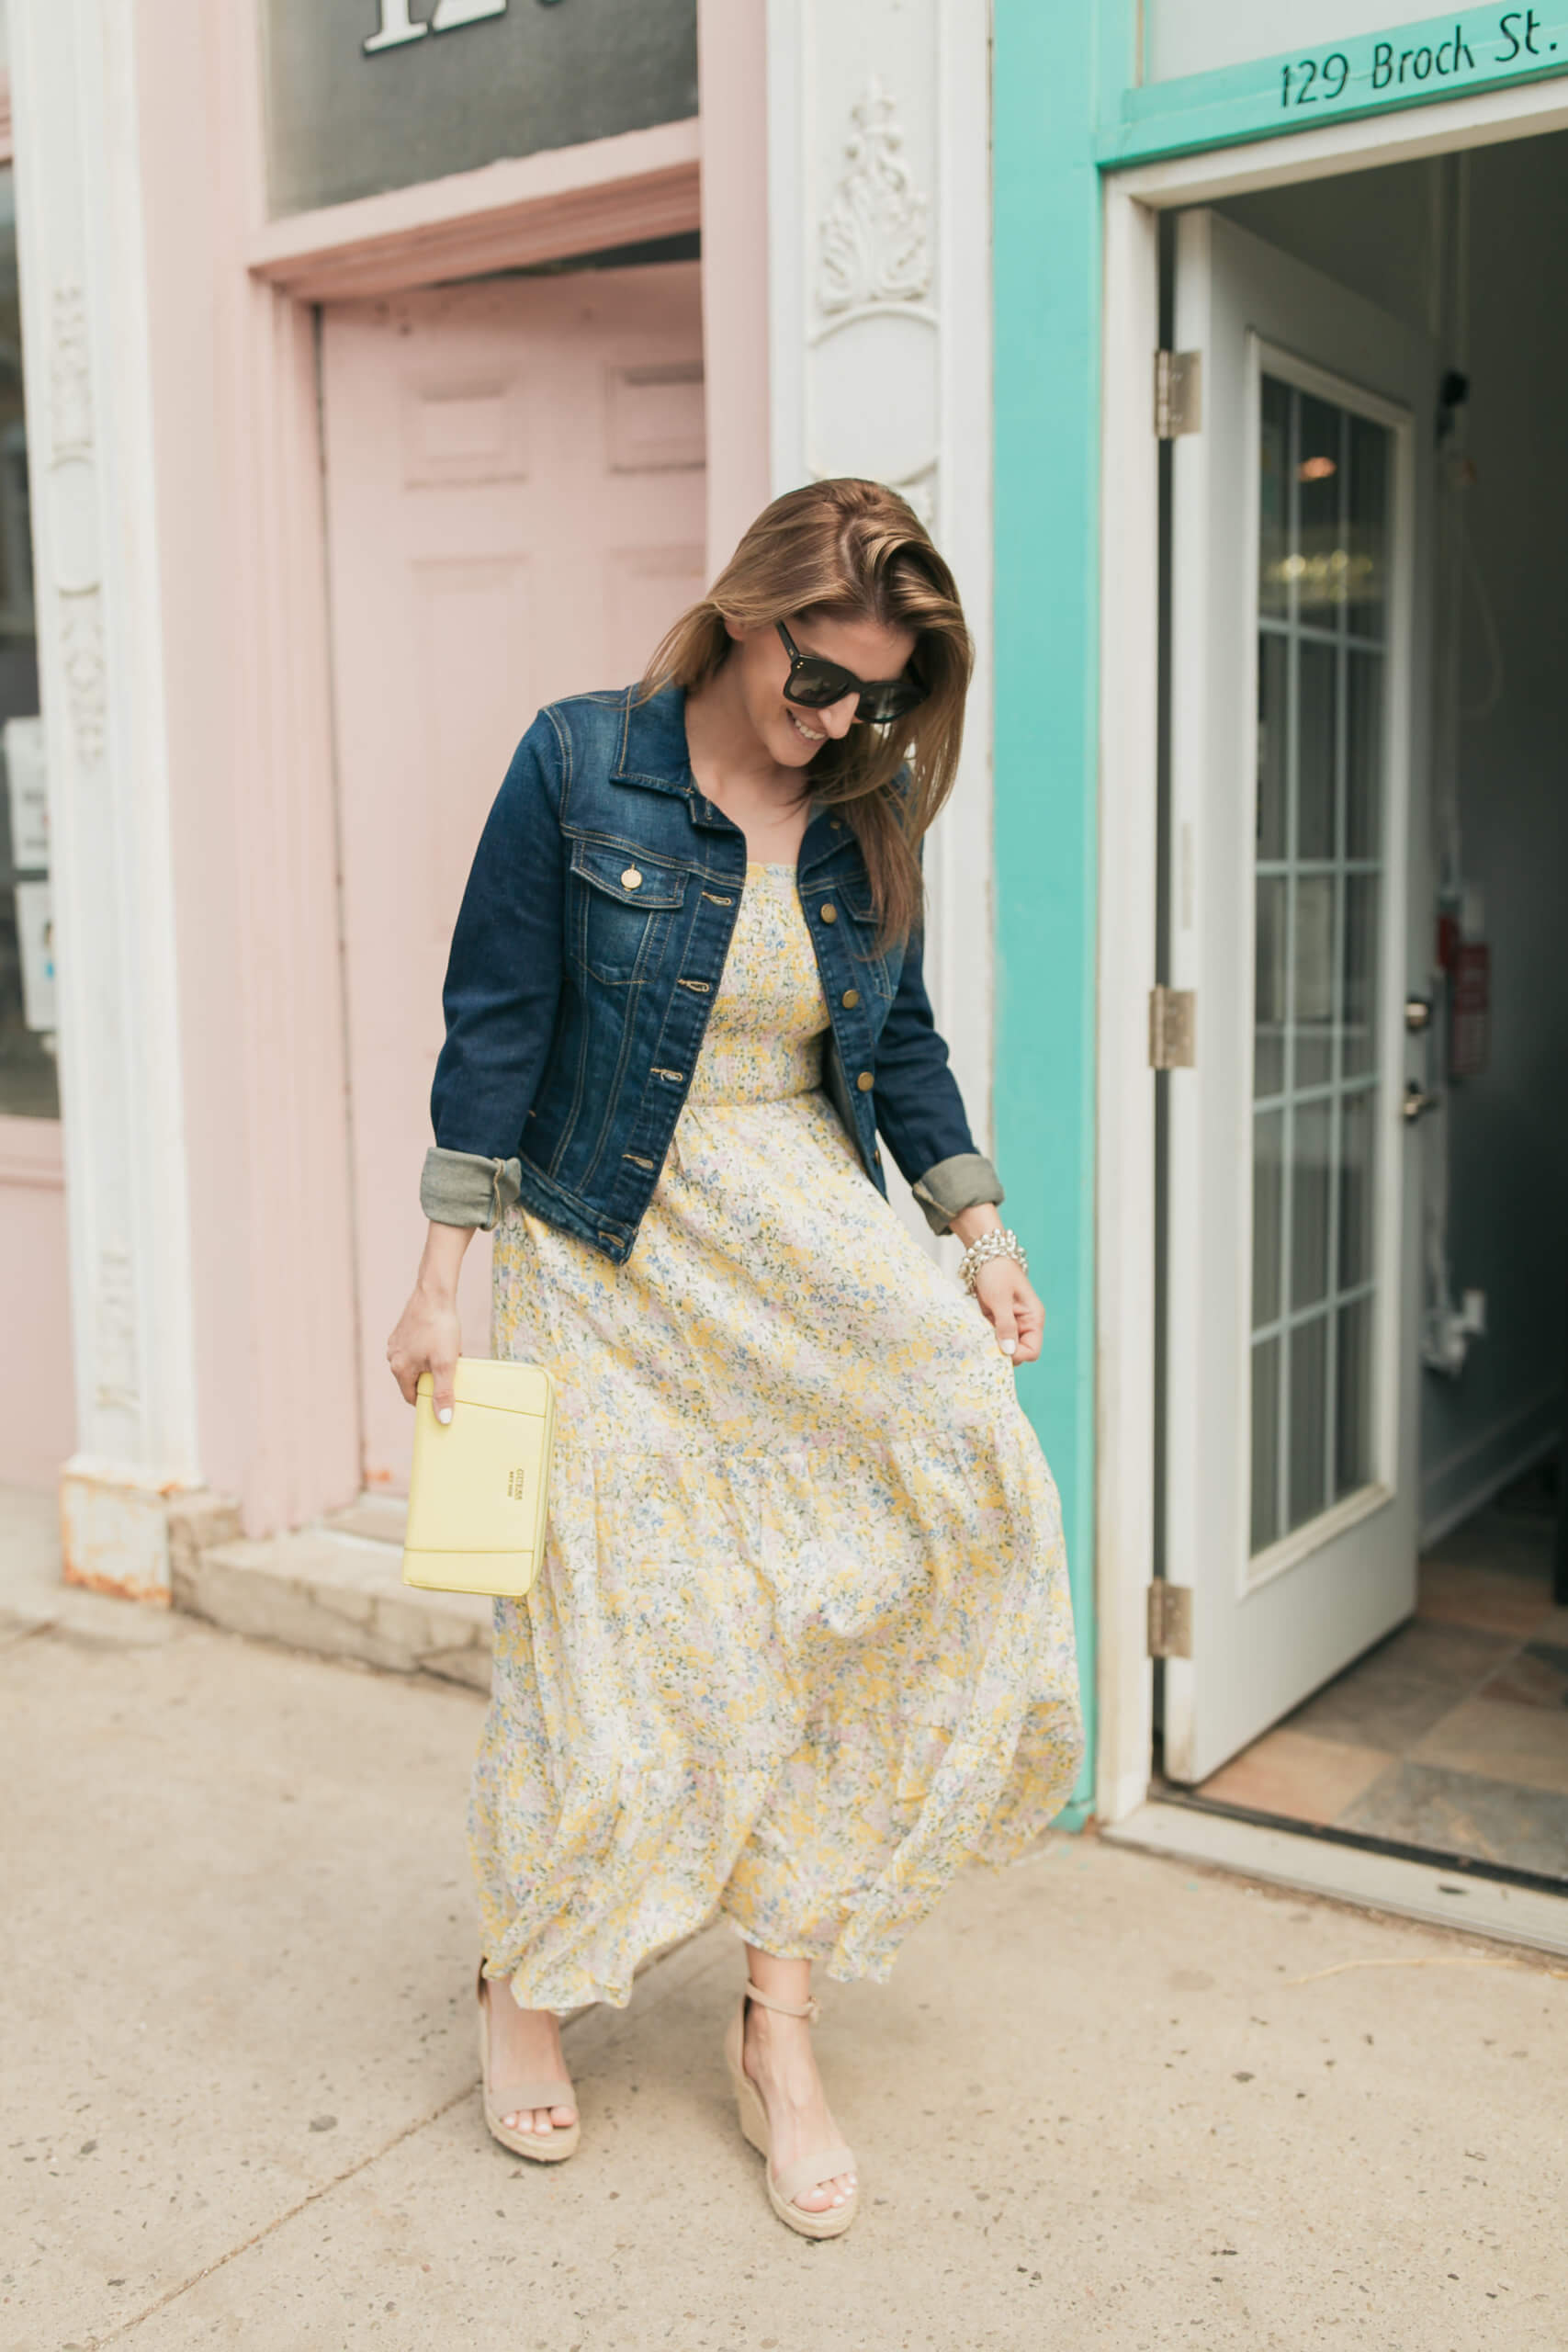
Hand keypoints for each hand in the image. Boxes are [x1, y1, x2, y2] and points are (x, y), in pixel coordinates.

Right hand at [387, 1222, 471, 1418]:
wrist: (434, 1294)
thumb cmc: (440, 1328)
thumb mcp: (445, 1364)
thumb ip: (444, 1393)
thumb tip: (443, 1420)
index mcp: (399, 1369)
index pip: (411, 1397)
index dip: (428, 1401)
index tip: (444, 1399)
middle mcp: (392, 1357)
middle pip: (413, 1380)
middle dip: (432, 1380)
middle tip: (451, 1374)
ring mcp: (396, 1343)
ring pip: (415, 1363)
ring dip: (431, 1364)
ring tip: (449, 1356)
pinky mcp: (403, 1331)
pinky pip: (415, 1349)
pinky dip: (428, 1351)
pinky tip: (442, 1343)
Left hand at [971, 1256, 1044, 1364]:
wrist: (986, 1255)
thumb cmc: (997, 1272)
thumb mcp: (1000, 1299)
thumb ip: (1005, 1325)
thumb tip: (1009, 1352)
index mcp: (1033, 1318)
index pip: (1032, 1351)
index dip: (1017, 1355)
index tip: (998, 1349)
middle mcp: (1025, 1323)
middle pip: (1018, 1352)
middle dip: (1002, 1352)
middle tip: (984, 1344)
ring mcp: (1011, 1322)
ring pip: (1004, 1347)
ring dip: (992, 1345)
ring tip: (979, 1336)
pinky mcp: (998, 1320)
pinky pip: (994, 1337)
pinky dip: (985, 1338)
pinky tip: (976, 1331)